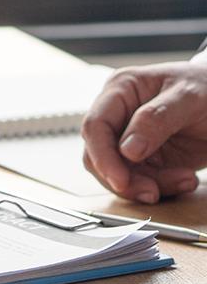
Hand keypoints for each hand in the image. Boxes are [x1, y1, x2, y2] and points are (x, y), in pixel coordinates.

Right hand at [81, 61, 206, 202]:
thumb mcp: (189, 97)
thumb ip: (156, 118)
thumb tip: (127, 149)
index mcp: (120, 90)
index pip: (95, 126)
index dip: (102, 156)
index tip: (120, 180)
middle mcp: (118, 115)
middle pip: (99, 156)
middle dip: (124, 179)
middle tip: (152, 192)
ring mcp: (129, 138)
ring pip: (119, 174)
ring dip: (148, 185)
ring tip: (186, 181)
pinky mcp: (144, 158)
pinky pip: (140, 181)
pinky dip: (162, 187)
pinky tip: (186, 180)